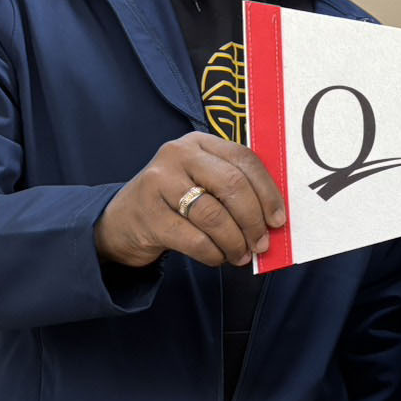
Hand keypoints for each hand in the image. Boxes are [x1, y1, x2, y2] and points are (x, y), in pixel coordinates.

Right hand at [93, 131, 284, 267]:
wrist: (122, 220)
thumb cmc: (177, 201)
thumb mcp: (202, 182)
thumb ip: (234, 189)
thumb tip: (274, 218)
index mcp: (200, 142)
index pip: (244, 159)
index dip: (267, 191)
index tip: (278, 219)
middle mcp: (178, 155)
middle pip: (232, 185)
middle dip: (253, 219)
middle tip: (261, 243)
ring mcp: (158, 182)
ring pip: (213, 215)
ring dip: (234, 242)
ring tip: (241, 255)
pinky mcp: (148, 214)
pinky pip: (194, 239)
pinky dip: (213, 253)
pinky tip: (217, 257)